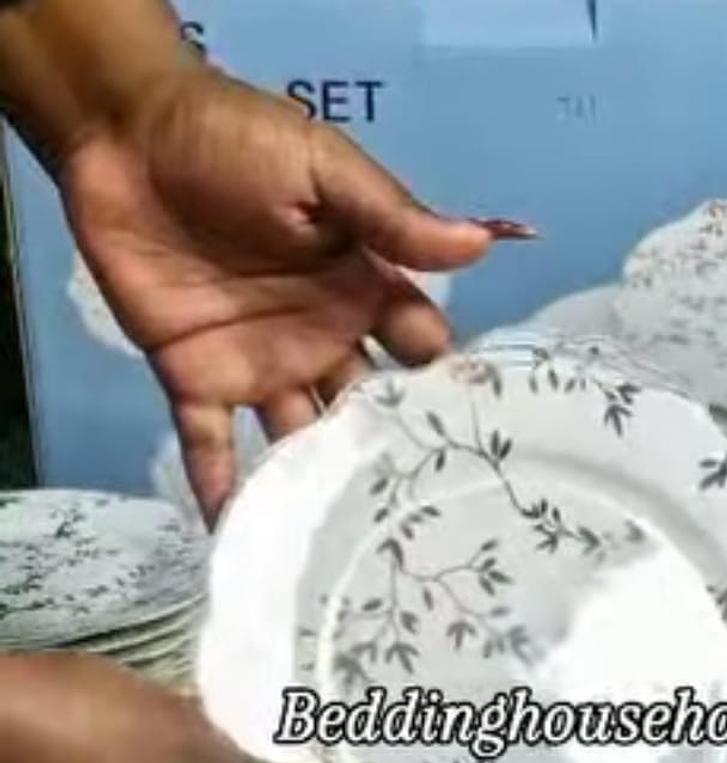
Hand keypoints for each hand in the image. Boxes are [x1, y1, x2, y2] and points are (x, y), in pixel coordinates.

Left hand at [59, 61, 526, 515]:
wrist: (124, 133)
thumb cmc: (235, 140)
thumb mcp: (324, 169)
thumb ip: (392, 217)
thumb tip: (482, 246)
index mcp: (362, 289)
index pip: (418, 348)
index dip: (444, 385)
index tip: (478, 436)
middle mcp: (324, 339)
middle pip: (367, 409)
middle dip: (391, 455)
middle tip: (422, 515)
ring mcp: (261, 367)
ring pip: (301, 440)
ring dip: (318, 486)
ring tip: (347, 546)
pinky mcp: (196, 380)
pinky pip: (213, 446)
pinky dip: (223, 492)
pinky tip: (243, 538)